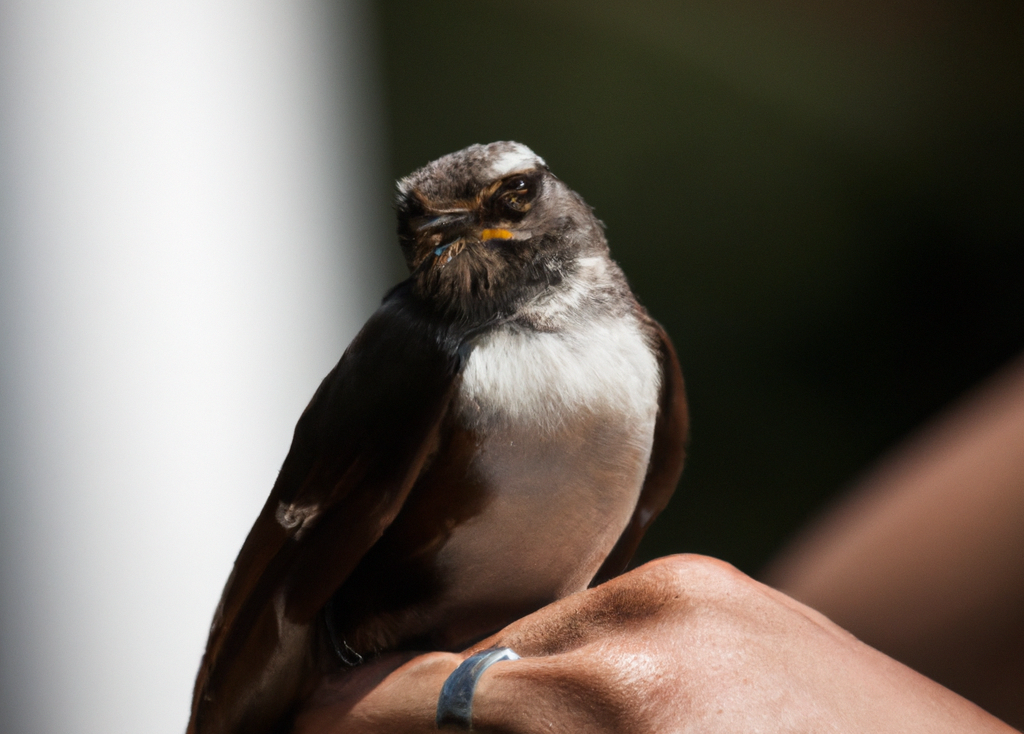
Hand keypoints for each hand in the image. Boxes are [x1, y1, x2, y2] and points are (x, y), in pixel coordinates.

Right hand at [291, 555, 1011, 732]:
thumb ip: (497, 729)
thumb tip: (426, 710)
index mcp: (612, 710)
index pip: (416, 702)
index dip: (342, 720)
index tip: (304, 723)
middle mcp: (644, 625)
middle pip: (465, 668)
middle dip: (409, 714)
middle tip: (375, 724)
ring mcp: (688, 591)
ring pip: (530, 641)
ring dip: (496, 691)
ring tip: (493, 720)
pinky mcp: (715, 580)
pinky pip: (599, 622)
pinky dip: (568, 669)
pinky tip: (590, 710)